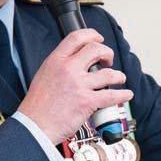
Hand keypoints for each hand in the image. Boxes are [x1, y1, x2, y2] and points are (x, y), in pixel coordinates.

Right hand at [19, 29, 133, 144]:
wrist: (34, 126)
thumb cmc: (37, 105)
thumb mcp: (44, 75)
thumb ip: (60, 66)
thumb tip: (76, 61)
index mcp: (56, 60)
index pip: (77, 38)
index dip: (92, 35)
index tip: (98, 38)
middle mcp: (68, 69)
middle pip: (96, 50)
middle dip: (107, 53)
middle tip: (108, 59)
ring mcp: (79, 85)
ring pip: (108, 73)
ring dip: (118, 75)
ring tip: (119, 78)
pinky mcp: (87, 101)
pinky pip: (111, 95)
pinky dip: (122, 94)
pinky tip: (126, 94)